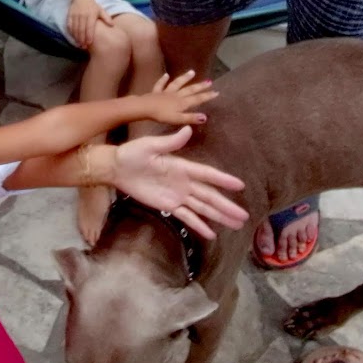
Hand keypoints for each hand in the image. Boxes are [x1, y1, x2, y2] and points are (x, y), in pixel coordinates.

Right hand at [66, 0, 111, 48]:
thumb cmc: (92, 5)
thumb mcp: (101, 10)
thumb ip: (106, 18)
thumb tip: (112, 25)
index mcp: (91, 15)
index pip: (90, 27)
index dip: (89, 36)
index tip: (89, 43)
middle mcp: (83, 15)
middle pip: (81, 30)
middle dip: (82, 39)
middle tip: (83, 46)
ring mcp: (75, 15)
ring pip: (75, 29)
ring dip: (76, 37)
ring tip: (79, 44)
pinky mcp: (70, 15)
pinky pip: (69, 26)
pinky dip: (71, 32)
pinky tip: (74, 37)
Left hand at [109, 127, 247, 239]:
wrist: (116, 168)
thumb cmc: (132, 153)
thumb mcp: (149, 145)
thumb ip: (170, 141)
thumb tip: (187, 129)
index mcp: (182, 166)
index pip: (207, 174)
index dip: (223, 180)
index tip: (240, 186)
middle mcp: (184, 182)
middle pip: (209, 196)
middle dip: (227, 205)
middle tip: (245, 216)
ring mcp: (177, 195)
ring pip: (202, 208)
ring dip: (219, 216)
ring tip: (237, 225)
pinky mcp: (168, 206)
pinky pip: (186, 217)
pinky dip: (199, 225)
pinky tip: (212, 234)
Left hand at [128, 70, 215, 124]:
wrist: (145, 107)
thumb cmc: (161, 115)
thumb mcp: (178, 119)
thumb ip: (191, 118)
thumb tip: (205, 117)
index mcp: (182, 102)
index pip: (197, 99)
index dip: (207, 96)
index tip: (216, 92)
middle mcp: (176, 95)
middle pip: (190, 90)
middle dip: (200, 86)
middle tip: (209, 81)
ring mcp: (166, 92)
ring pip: (177, 84)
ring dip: (184, 78)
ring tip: (192, 72)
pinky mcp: (156, 92)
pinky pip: (161, 84)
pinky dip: (164, 79)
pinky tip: (166, 75)